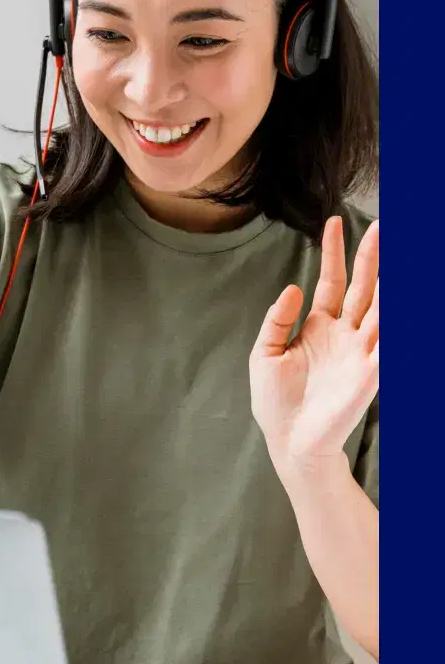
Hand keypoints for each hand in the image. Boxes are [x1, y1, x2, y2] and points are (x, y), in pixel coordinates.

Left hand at [249, 216, 377, 484]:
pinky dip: (395, 323)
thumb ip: (277, 320)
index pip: (331, 280)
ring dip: (391, 282)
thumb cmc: (276, 401)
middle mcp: (345, 334)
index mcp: (318, 326)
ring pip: (382, 307)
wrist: (289, 441)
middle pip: (364, 286)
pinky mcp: (371, 372)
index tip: (334, 222)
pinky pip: (388, 343)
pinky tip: (398, 300)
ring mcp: (361, 351)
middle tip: (382, 225)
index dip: (333, 252)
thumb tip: (293, 288)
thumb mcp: (265, 353)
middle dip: (372, 256)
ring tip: (396, 251)